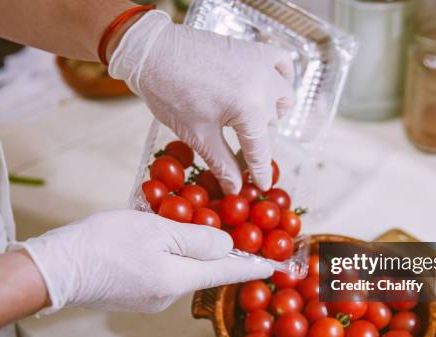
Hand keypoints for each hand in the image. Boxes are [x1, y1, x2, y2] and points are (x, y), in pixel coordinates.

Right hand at [11, 210, 272, 312]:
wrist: (56, 268)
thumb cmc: (105, 244)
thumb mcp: (156, 230)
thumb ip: (198, 239)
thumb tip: (228, 245)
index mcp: (179, 279)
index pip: (230, 272)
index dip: (256, 265)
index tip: (279, 263)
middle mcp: (170, 294)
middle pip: (208, 269)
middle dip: (223, 248)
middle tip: (236, 224)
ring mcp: (153, 297)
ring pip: (185, 268)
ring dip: (194, 246)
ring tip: (195, 220)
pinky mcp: (138, 293)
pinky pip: (166, 270)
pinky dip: (172, 252)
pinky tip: (164, 233)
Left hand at [108, 11, 294, 193]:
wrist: (152, 52)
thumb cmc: (170, 93)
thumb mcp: (198, 135)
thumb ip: (222, 163)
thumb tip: (235, 188)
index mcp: (251, 108)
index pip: (261, 149)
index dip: (260, 172)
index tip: (261, 186)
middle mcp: (264, 85)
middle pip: (272, 126)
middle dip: (260, 145)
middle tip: (243, 159)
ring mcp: (262, 64)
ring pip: (284, 98)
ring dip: (274, 116)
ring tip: (253, 126)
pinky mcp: (254, 50)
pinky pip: (283, 65)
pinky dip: (282, 80)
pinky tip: (269, 91)